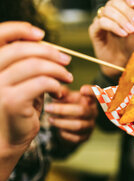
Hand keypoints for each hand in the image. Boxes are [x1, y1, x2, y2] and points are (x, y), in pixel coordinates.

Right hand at [0, 22, 72, 148]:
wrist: (9, 137)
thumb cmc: (19, 105)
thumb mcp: (21, 79)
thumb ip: (26, 62)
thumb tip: (44, 43)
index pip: (0, 35)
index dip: (20, 29)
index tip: (41, 34)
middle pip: (22, 49)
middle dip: (49, 52)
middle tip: (66, 60)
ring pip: (36, 66)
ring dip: (58, 70)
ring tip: (67, 78)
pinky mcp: (12, 101)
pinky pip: (42, 83)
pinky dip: (56, 85)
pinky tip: (59, 92)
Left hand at [45, 85, 96, 145]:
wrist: (69, 126)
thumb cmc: (68, 106)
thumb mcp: (66, 98)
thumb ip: (63, 92)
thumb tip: (57, 89)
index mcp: (90, 100)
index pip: (97, 94)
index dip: (92, 92)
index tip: (82, 90)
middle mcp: (93, 112)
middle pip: (82, 111)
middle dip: (63, 109)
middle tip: (48, 108)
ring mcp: (90, 125)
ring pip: (78, 125)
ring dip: (61, 122)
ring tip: (49, 119)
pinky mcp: (85, 137)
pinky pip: (75, 137)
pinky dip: (64, 133)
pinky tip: (57, 129)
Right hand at [89, 0, 133, 77]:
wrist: (122, 62)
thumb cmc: (131, 47)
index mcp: (120, 11)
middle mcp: (109, 13)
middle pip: (114, 3)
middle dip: (126, 12)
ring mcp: (100, 20)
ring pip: (107, 11)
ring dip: (121, 21)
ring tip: (130, 32)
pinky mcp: (94, 30)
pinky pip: (101, 22)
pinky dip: (113, 27)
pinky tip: (122, 34)